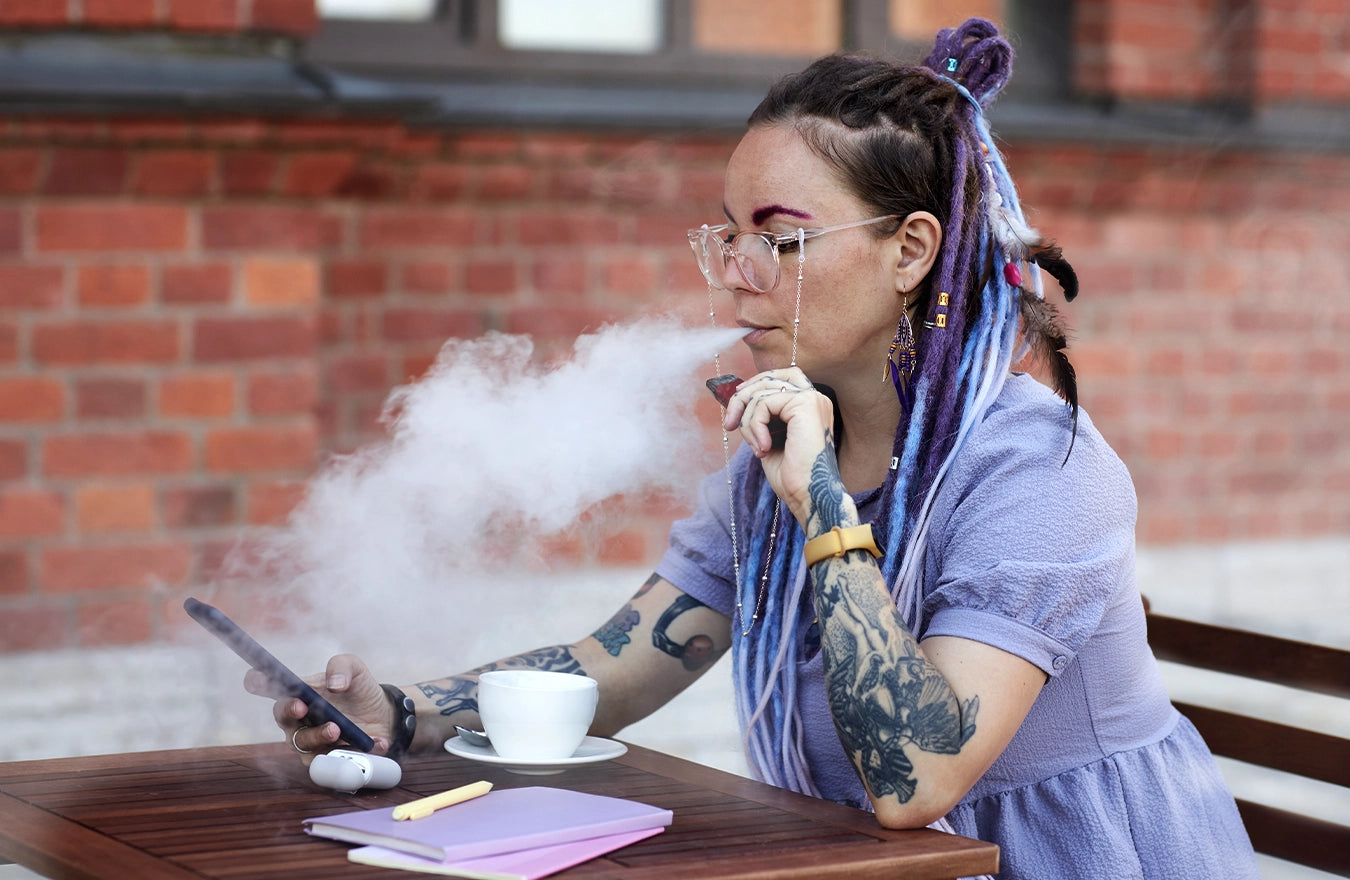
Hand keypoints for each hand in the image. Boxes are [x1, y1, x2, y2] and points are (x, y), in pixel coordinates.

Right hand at [243, 653, 392, 763]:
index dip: (258, 681)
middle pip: (281, 716)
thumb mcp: (355, 670)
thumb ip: (342, 667)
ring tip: (337, 728)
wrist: (380, 714)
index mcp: (297, 692)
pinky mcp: (324, 759)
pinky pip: (330, 759)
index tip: (257, 677)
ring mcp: (307, 741)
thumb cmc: (358, 690)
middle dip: (290, 710)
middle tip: (303, 706)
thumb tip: (334, 684)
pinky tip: (371, 742)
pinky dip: (351, 751)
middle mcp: (296, 719)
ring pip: (302, 743)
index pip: (267, 685)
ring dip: (319, 735)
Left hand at [721, 368, 834, 524]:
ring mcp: (812, 399)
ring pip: (762, 392)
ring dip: (748, 421)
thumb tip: (736, 399)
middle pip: (769, 379)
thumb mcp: (769, 440)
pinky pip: (764, 403)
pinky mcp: (805, 404)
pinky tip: (763, 448)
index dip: (756, 384)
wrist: (809, 495)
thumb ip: (760, 418)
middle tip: (729, 425)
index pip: (781, 377)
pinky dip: (755, 425)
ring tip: (756, 447)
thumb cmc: (791, 476)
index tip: (737, 404)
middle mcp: (815, 398)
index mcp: (809, 406)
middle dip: (742, 398)